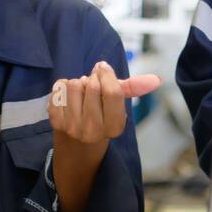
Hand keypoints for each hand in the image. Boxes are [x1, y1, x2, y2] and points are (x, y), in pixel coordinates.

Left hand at [47, 60, 161, 144]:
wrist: (77, 144)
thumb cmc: (102, 117)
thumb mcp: (118, 105)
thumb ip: (134, 89)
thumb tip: (156, 79)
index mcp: (114, 127)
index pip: (112, 92)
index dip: (107, 74)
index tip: (103, 67)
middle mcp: (93, 131)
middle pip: (91, 85)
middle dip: (92, 78)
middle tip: (92, 82)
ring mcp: (72, 128)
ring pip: (74, 84)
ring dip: (78, 82)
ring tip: (82, 92)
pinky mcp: (56, 122)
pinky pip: (58, 89)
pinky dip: (63, 87)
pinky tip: (68, 98)